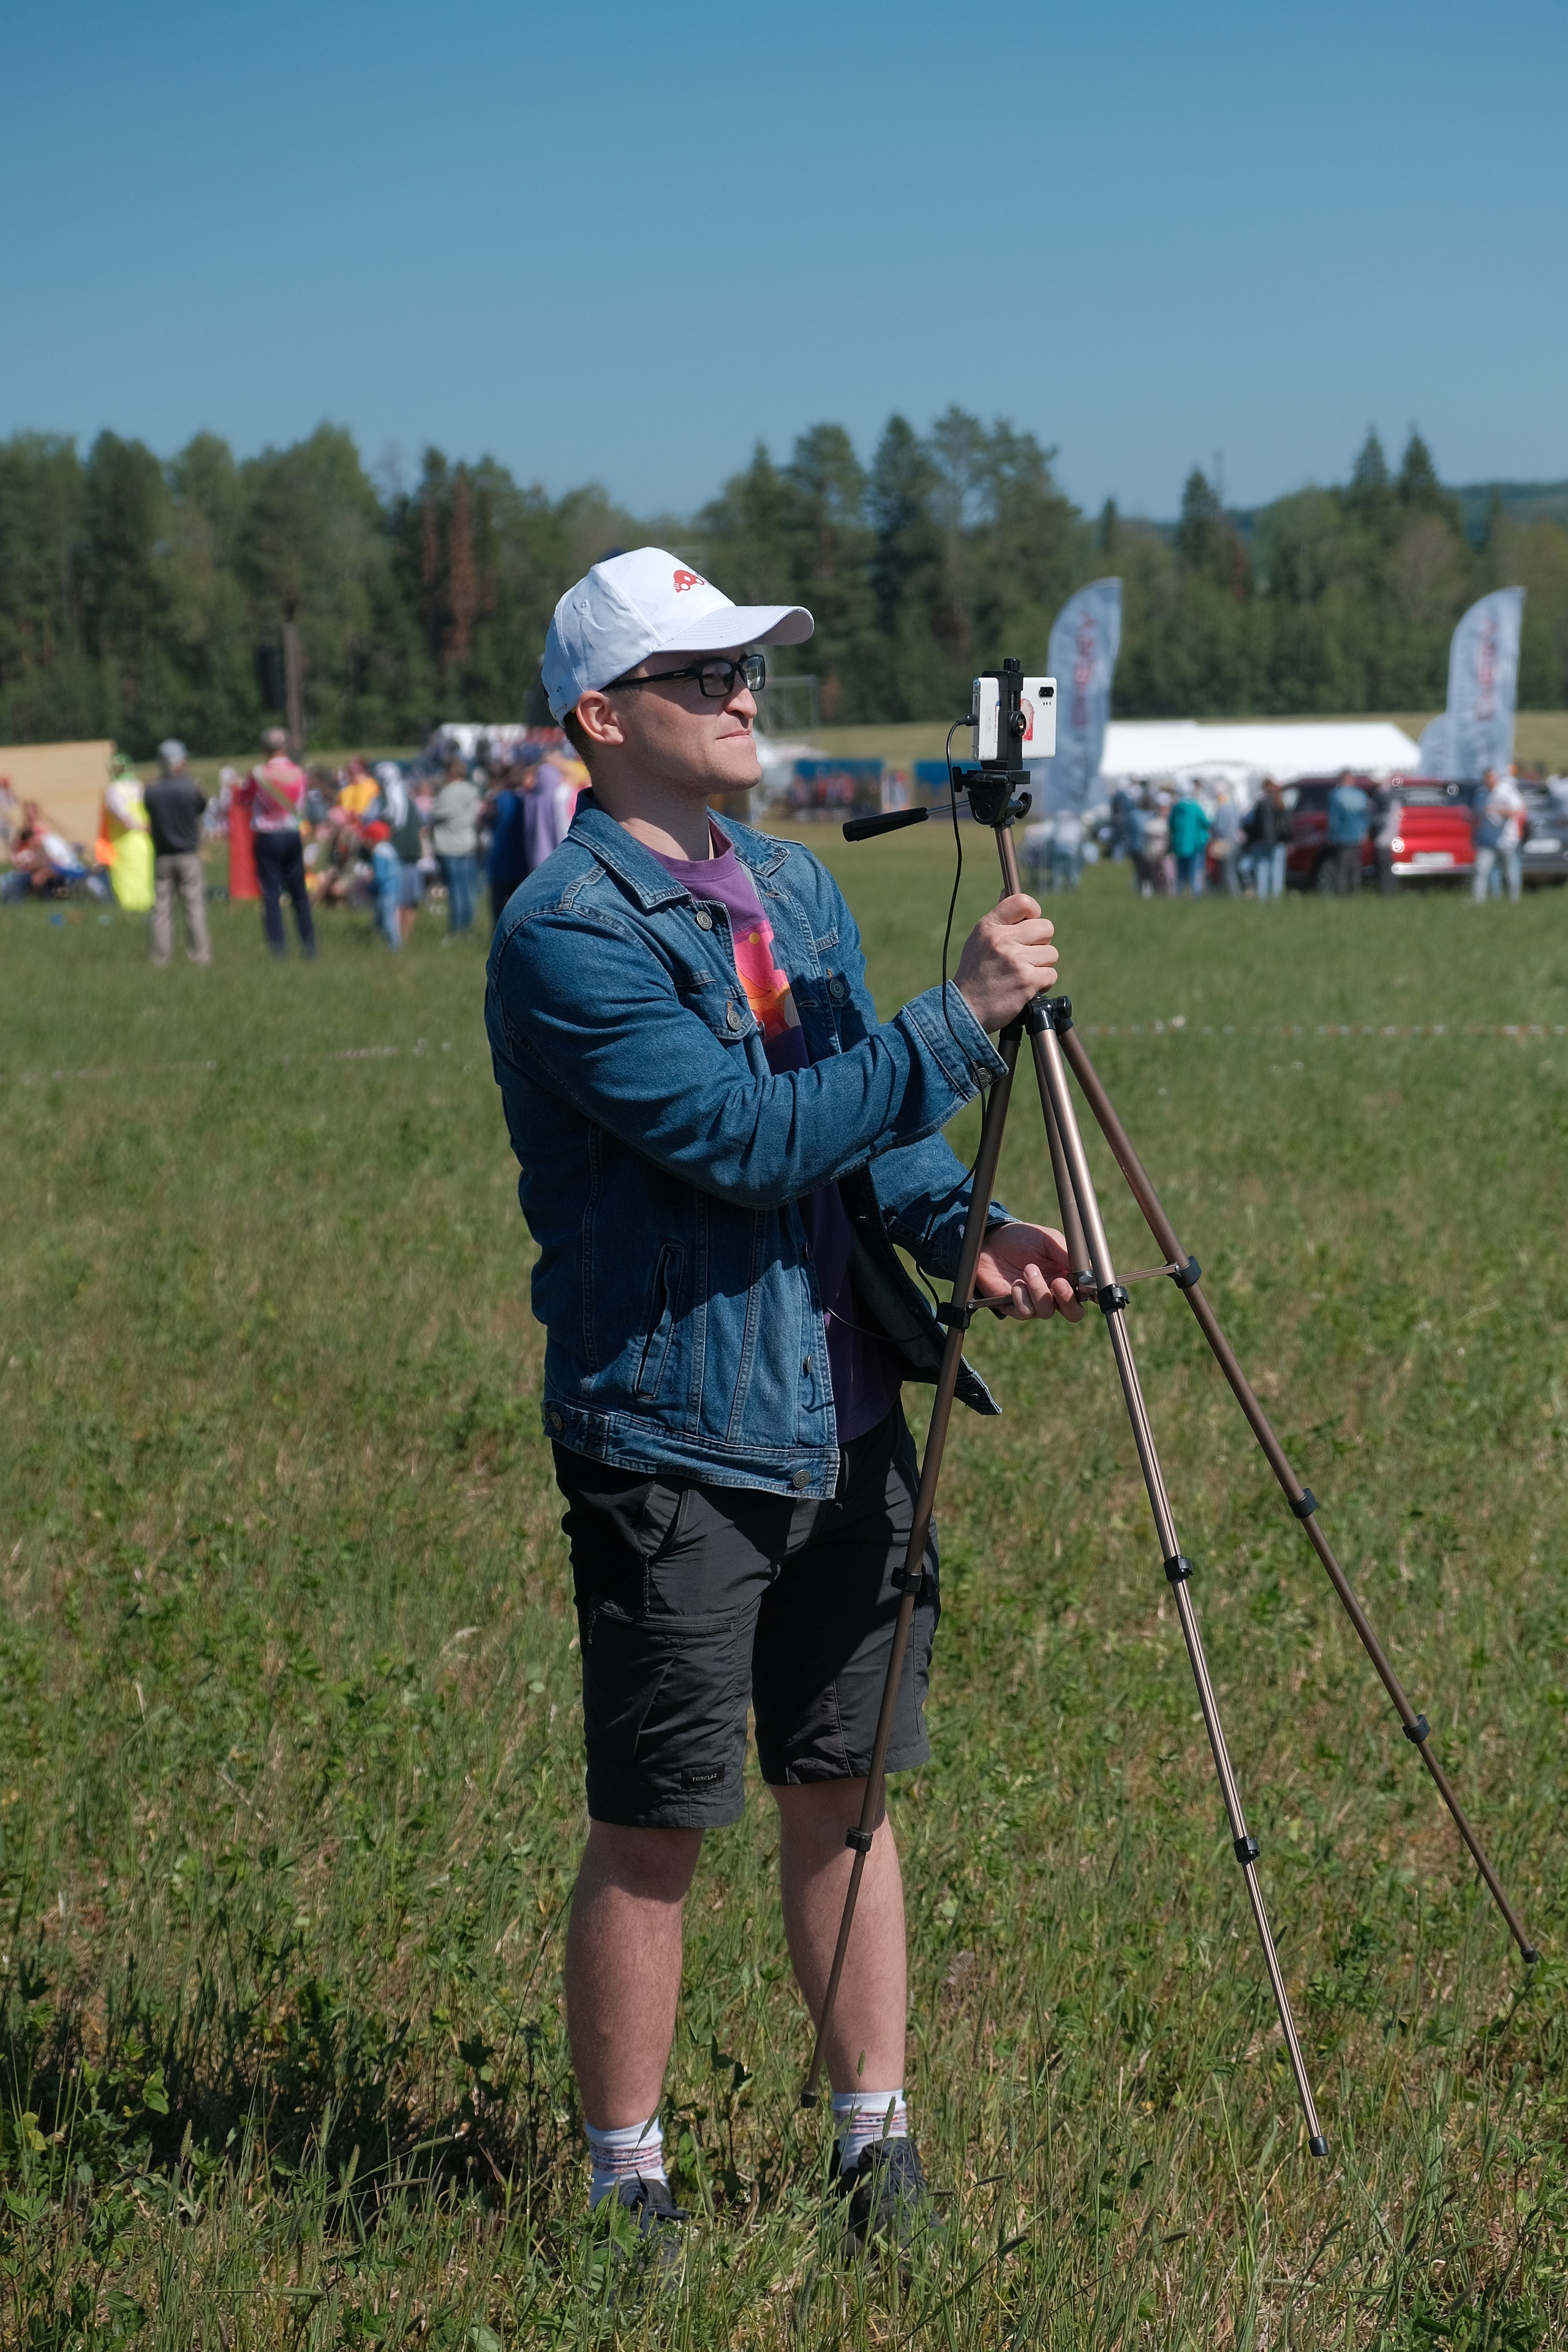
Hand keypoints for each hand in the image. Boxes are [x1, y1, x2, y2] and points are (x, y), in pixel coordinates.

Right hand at [953, 894, 1059, 1031]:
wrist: (965, 1009)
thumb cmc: (974, 974)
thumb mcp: (979, 940)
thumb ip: (998, 918)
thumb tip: (1008, 890)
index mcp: (989, 927)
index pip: (1023, 902)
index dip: (1034, 913)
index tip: (1030, 925)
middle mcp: (1002, 940)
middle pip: (1046, 928)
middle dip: (1040, 944)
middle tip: (1025, 956)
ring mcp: (1015, 960)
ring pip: (1051, 953)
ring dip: (1041, 966)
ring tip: (1022, 974)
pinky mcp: (1027, 981)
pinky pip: (1051, 974)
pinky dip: (1042, 983)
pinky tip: (1025, 987)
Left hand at [973, 1221, 1083, 1322]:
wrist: (992, 1241)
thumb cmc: (1022, 1239)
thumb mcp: (1048, 1240)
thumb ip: (1067, 1253)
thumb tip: (1087, 1269)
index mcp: (1067, 1278)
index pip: (1085, 1295)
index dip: (1089, 1293)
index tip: (1080, 1281)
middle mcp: (1053, 1294)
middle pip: (1073, 1313)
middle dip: (1068, 1301)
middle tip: (1058, 1282)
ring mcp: (1034, 1303)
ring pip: (1046, 1312)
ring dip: (1038, 1290)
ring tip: (1028, 1269)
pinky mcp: (1014, 1307)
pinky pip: (1025, 1311)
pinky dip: (1022, 1296)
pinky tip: (1016, 1282)